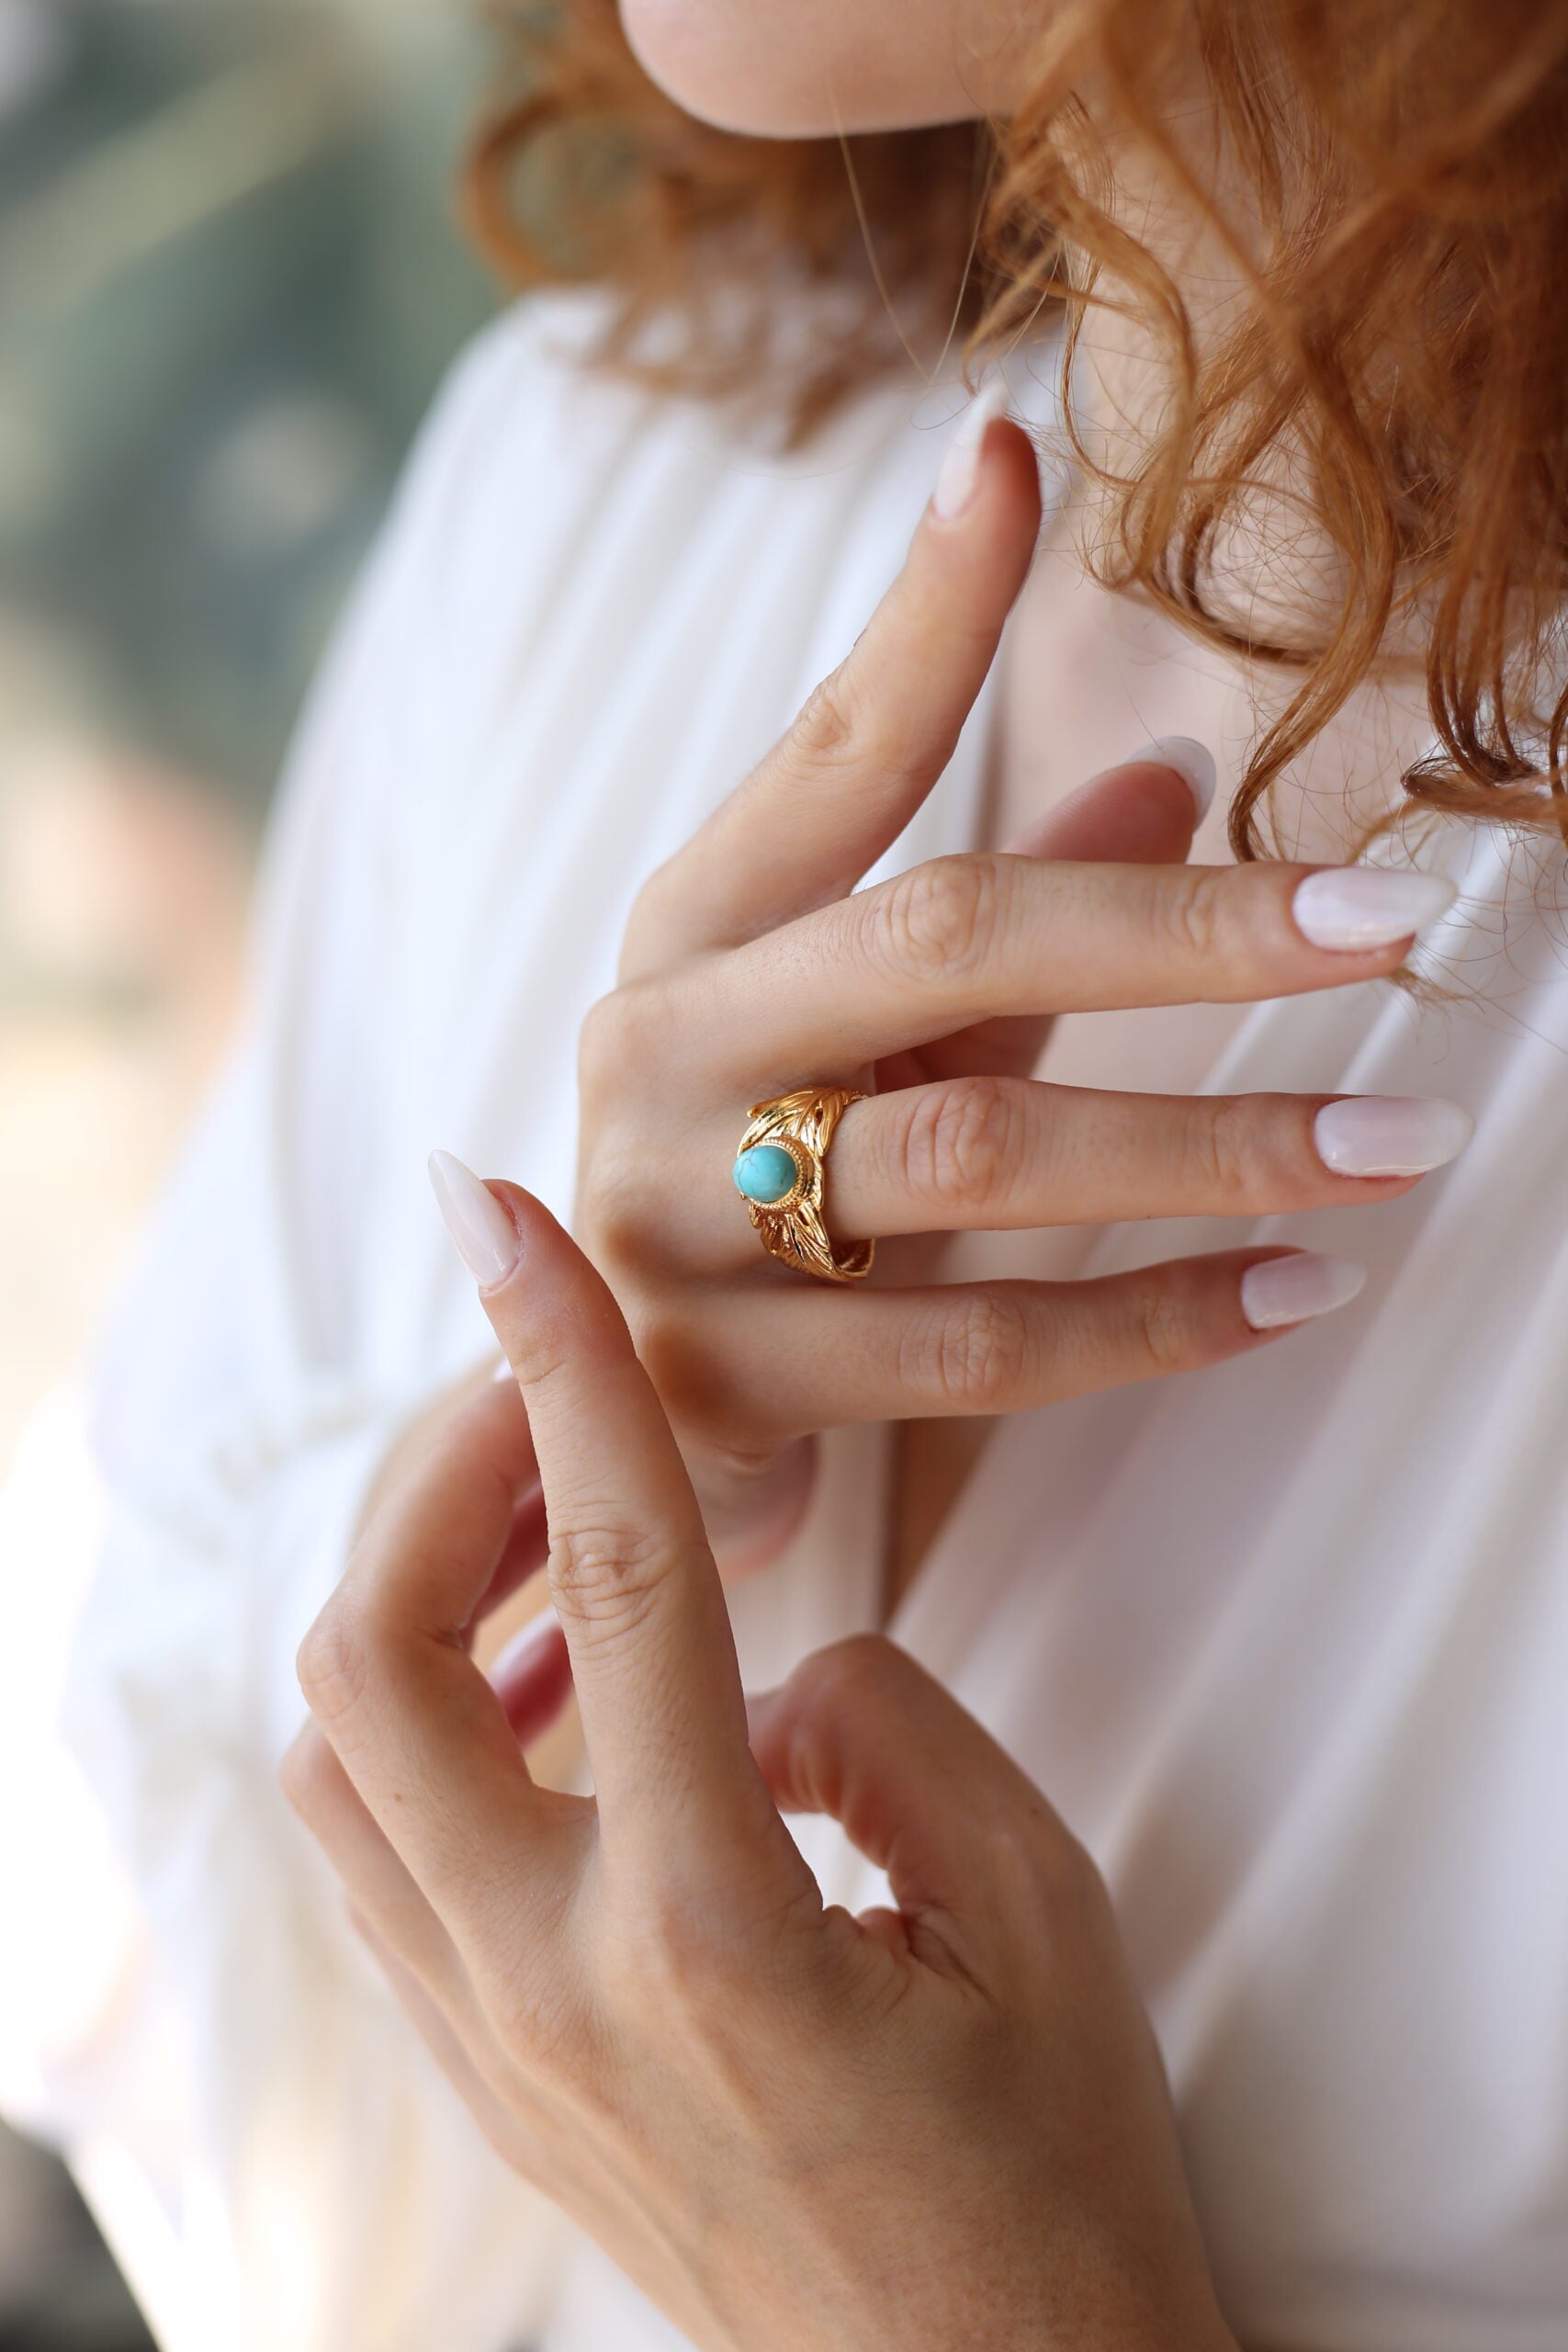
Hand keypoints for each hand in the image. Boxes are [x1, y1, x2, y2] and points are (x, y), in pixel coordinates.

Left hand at [285, 1184, 1239, 2351]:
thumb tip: (769, 1665)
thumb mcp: (1032, 1913)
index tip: (512, 1220)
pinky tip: (548, 1692)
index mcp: (710, 1933)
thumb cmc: (1046, 2184)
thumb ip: (889, 1727)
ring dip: (418, 1602)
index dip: (567, 1364)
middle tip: (542, 1383)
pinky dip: (426, 1726)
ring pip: (341, 1761)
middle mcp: (550, 1990)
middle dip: (434, 1474)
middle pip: (374, 1661)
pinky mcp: (487, 2084)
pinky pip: (380, 1860)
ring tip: (553, 1530)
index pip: (615, 1577)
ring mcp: (492, 2050)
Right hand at [574, 412, 1459, 1562]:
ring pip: (978, 1156)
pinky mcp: (722, 1384)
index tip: (1018, 455)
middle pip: (941, 944)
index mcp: (691, 932)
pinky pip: (979, 1347)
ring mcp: (676, 1223)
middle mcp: (663, 1053)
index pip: (830, 752)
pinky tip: (1296, 1289)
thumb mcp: (857, 1029)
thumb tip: (1175, 772)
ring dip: (1209, 1145)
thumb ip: (997, 910)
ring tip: (1393, 1144)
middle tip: (1385, 923)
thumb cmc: (751, 1176)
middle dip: (1184, 928)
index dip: (925, 611)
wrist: (592, 1412)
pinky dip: (1154, 1319)